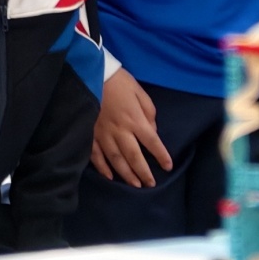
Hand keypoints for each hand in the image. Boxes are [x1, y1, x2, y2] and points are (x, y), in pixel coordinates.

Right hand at [90, 70, 171, 186]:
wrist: (92, 74)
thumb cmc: (119, 82)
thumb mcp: (140, 92)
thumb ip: (149, 112)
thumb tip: (152, 130)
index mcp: (135, 119)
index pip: (152, 142)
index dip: (161, 156)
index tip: (167, 166)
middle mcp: (120, 130)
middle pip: (134, 156)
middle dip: (143, 172)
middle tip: (150, 184)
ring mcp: (104, 134)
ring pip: (116, 159)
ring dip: (126, 174)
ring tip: (135, 185)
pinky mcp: (90, 134)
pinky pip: (96, 155)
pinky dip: (102, 167)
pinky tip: (110, 176)